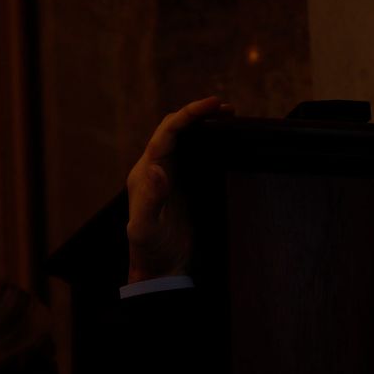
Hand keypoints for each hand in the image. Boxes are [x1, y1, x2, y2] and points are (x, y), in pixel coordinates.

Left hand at [126, 97, 231, 284]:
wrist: (159, 269)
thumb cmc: (150, 251)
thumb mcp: (146, 229)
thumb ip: (150, 199)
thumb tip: (157, 167)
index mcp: (144, 174)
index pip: (165, 134)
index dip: (188, 115)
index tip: (213, 104)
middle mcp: (154, 170)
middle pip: (173, 129)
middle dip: (197, 113)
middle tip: (227, 109)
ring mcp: (169, 176)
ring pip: (184, 139)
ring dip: (203, 124)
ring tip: (229, 116)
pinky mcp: (182, 185)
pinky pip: (194, 155)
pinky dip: (208, 141)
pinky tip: (225, 140)